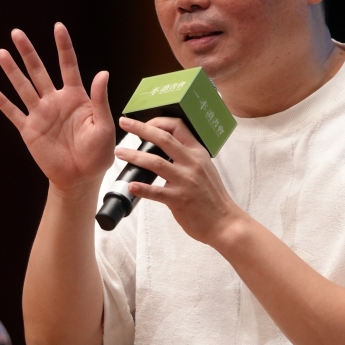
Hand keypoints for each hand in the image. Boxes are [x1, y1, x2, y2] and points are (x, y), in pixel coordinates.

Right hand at [0, 24, 114, 194]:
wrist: (81, 178)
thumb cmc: (97, 153)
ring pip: (23, 87)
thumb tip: (102, 72)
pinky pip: (13, 112)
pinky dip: (2, 101)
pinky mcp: (29, 129)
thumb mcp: (104, 126)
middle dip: (28, 52)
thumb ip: (100, 99)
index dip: (63, 46)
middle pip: (39, 71)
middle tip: (16, 33)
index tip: (58, 27)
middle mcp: (55, 101)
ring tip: (1, 53)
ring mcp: (40, 114)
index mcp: (76, 97)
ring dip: (12, 71)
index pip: (68, 65)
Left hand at [116, 116, 248, 245]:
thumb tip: (166, 149)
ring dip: (134, 156)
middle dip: (141, 129)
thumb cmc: (212, 197)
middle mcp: (192, 163)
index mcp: (198, 153)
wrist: (224, 222)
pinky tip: (131, 185)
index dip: (158, 122)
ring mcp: (185, 181)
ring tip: (120, 152)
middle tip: (125, 123)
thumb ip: (188, 158)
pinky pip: (156, 192)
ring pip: (155, 162)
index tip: (144, 124)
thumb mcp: (205, 169)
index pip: (178, 126)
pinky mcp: (179, 200)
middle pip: (163, 138)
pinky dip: (142, 188)